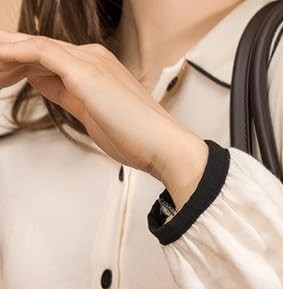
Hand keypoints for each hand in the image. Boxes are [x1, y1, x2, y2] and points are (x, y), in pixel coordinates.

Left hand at [0, 29, 206, 192]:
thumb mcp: (93, 114)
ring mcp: (90, 61)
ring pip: (34, 45)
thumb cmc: (140, 140)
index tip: (1, 73)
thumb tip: (43, 83)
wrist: (165, 147)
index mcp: (98, 68)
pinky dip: (14, 52)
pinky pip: (38, 51)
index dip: (21, 64)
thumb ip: (66, 95)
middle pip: (38, 46)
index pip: (50, 58)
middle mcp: (94, 57)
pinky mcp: (84, 71)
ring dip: (5, 51)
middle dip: (8, 54)